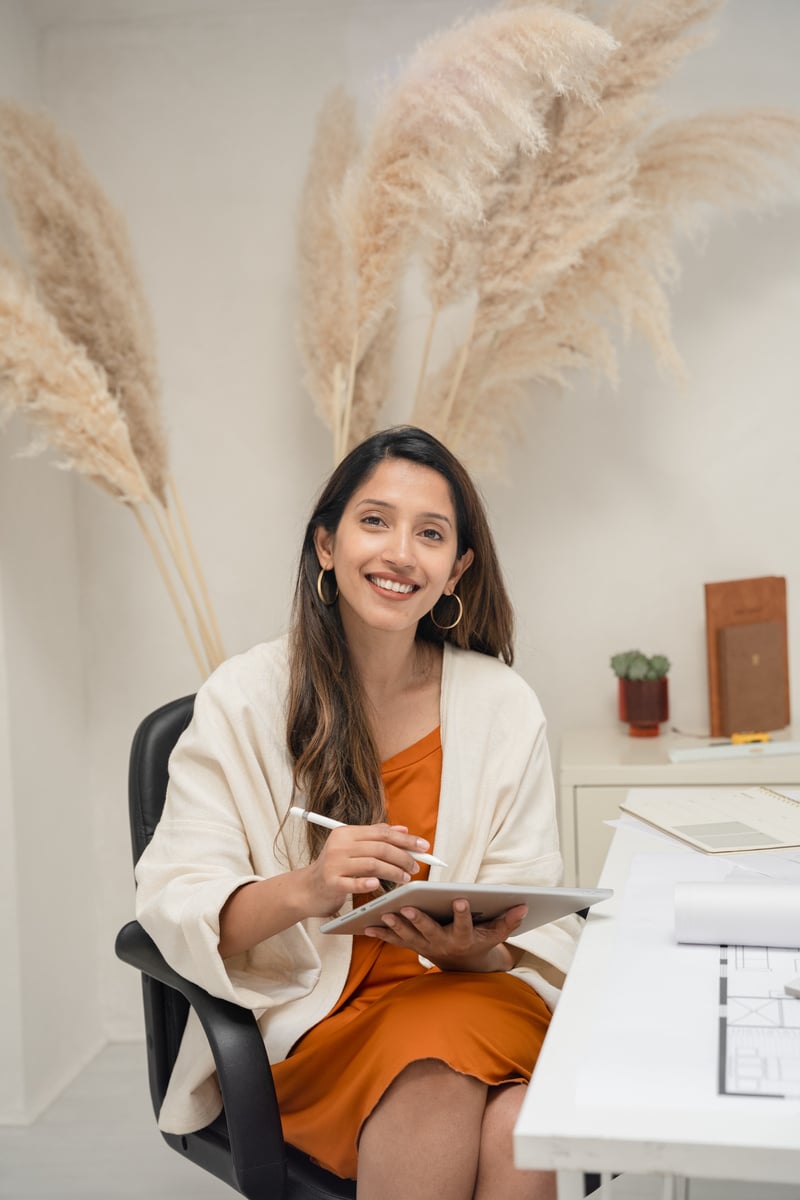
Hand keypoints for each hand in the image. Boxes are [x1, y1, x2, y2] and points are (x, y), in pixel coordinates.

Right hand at [302, 823, 427, 916]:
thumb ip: (376, 837)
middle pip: (379, 847)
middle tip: (416, 867)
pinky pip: (353, 882)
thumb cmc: (335, 868)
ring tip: (406, 879)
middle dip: (403, 857)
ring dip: (394, 871)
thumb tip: (403, 830)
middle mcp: (339, 845)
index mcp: (346, 832)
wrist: (308, 889)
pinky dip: (368, 883)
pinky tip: (378, 886)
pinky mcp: (331, 882)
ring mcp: (334, 863)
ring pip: (372, 864)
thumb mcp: (353, 848)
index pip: (382, 832)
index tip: (424, 847)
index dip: (406, 839)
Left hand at [364, 899, 527, 972]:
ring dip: (396, 927)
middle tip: (408, 908)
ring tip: (384, 914)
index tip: (460, 899)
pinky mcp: (413, 946)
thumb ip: (508, 921)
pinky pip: (395, 941)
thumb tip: (524, 905)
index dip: (463, 914)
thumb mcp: (496, 935)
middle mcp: (443, 945)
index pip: (465, 926)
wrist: (463, 965)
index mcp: (463, 939)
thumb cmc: (479, 943)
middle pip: (430, 933)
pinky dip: (382, 934)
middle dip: (419, 921)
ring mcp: (426, 947)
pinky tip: (367, 925)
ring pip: (409, 938)